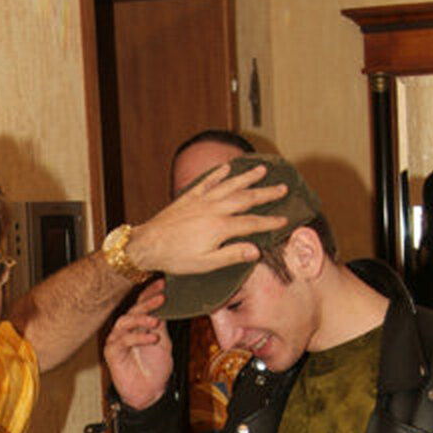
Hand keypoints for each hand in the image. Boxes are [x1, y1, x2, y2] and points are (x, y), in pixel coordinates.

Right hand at [104, 279, 172, 409]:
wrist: (149, 392)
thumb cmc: (155, 369)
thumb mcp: (163, 342)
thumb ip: (162, 324)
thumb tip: (165, 303)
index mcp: (138, 325)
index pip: (142, 304)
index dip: (150, 293)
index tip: (163, 283)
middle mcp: (126, 330)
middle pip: (133, 310)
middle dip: (147, 302)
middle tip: (161, 297)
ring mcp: (117, 339)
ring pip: (125, 322)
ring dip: (141, 318)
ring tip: (156, 321)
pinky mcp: (112, 352)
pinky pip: (124, 340)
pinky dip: (139, 337)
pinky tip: (152, 337)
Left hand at [128, 162, 287, 277]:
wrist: (147, 245)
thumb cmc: (176, 258)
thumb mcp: (206, 264)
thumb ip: (232, 255)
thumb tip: (256, 251)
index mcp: (220, 227)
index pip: (252, 223)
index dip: (270, 222)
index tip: (285, 219)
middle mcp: (213, 209)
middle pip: (245, 198)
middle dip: (266, 193)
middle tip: (283, 187)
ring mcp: (200, 201)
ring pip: (229, 185)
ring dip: (246, 177)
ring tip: (261, 170)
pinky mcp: (188, 198)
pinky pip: (207, 182)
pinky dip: (218, 174)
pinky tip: (226, 168)